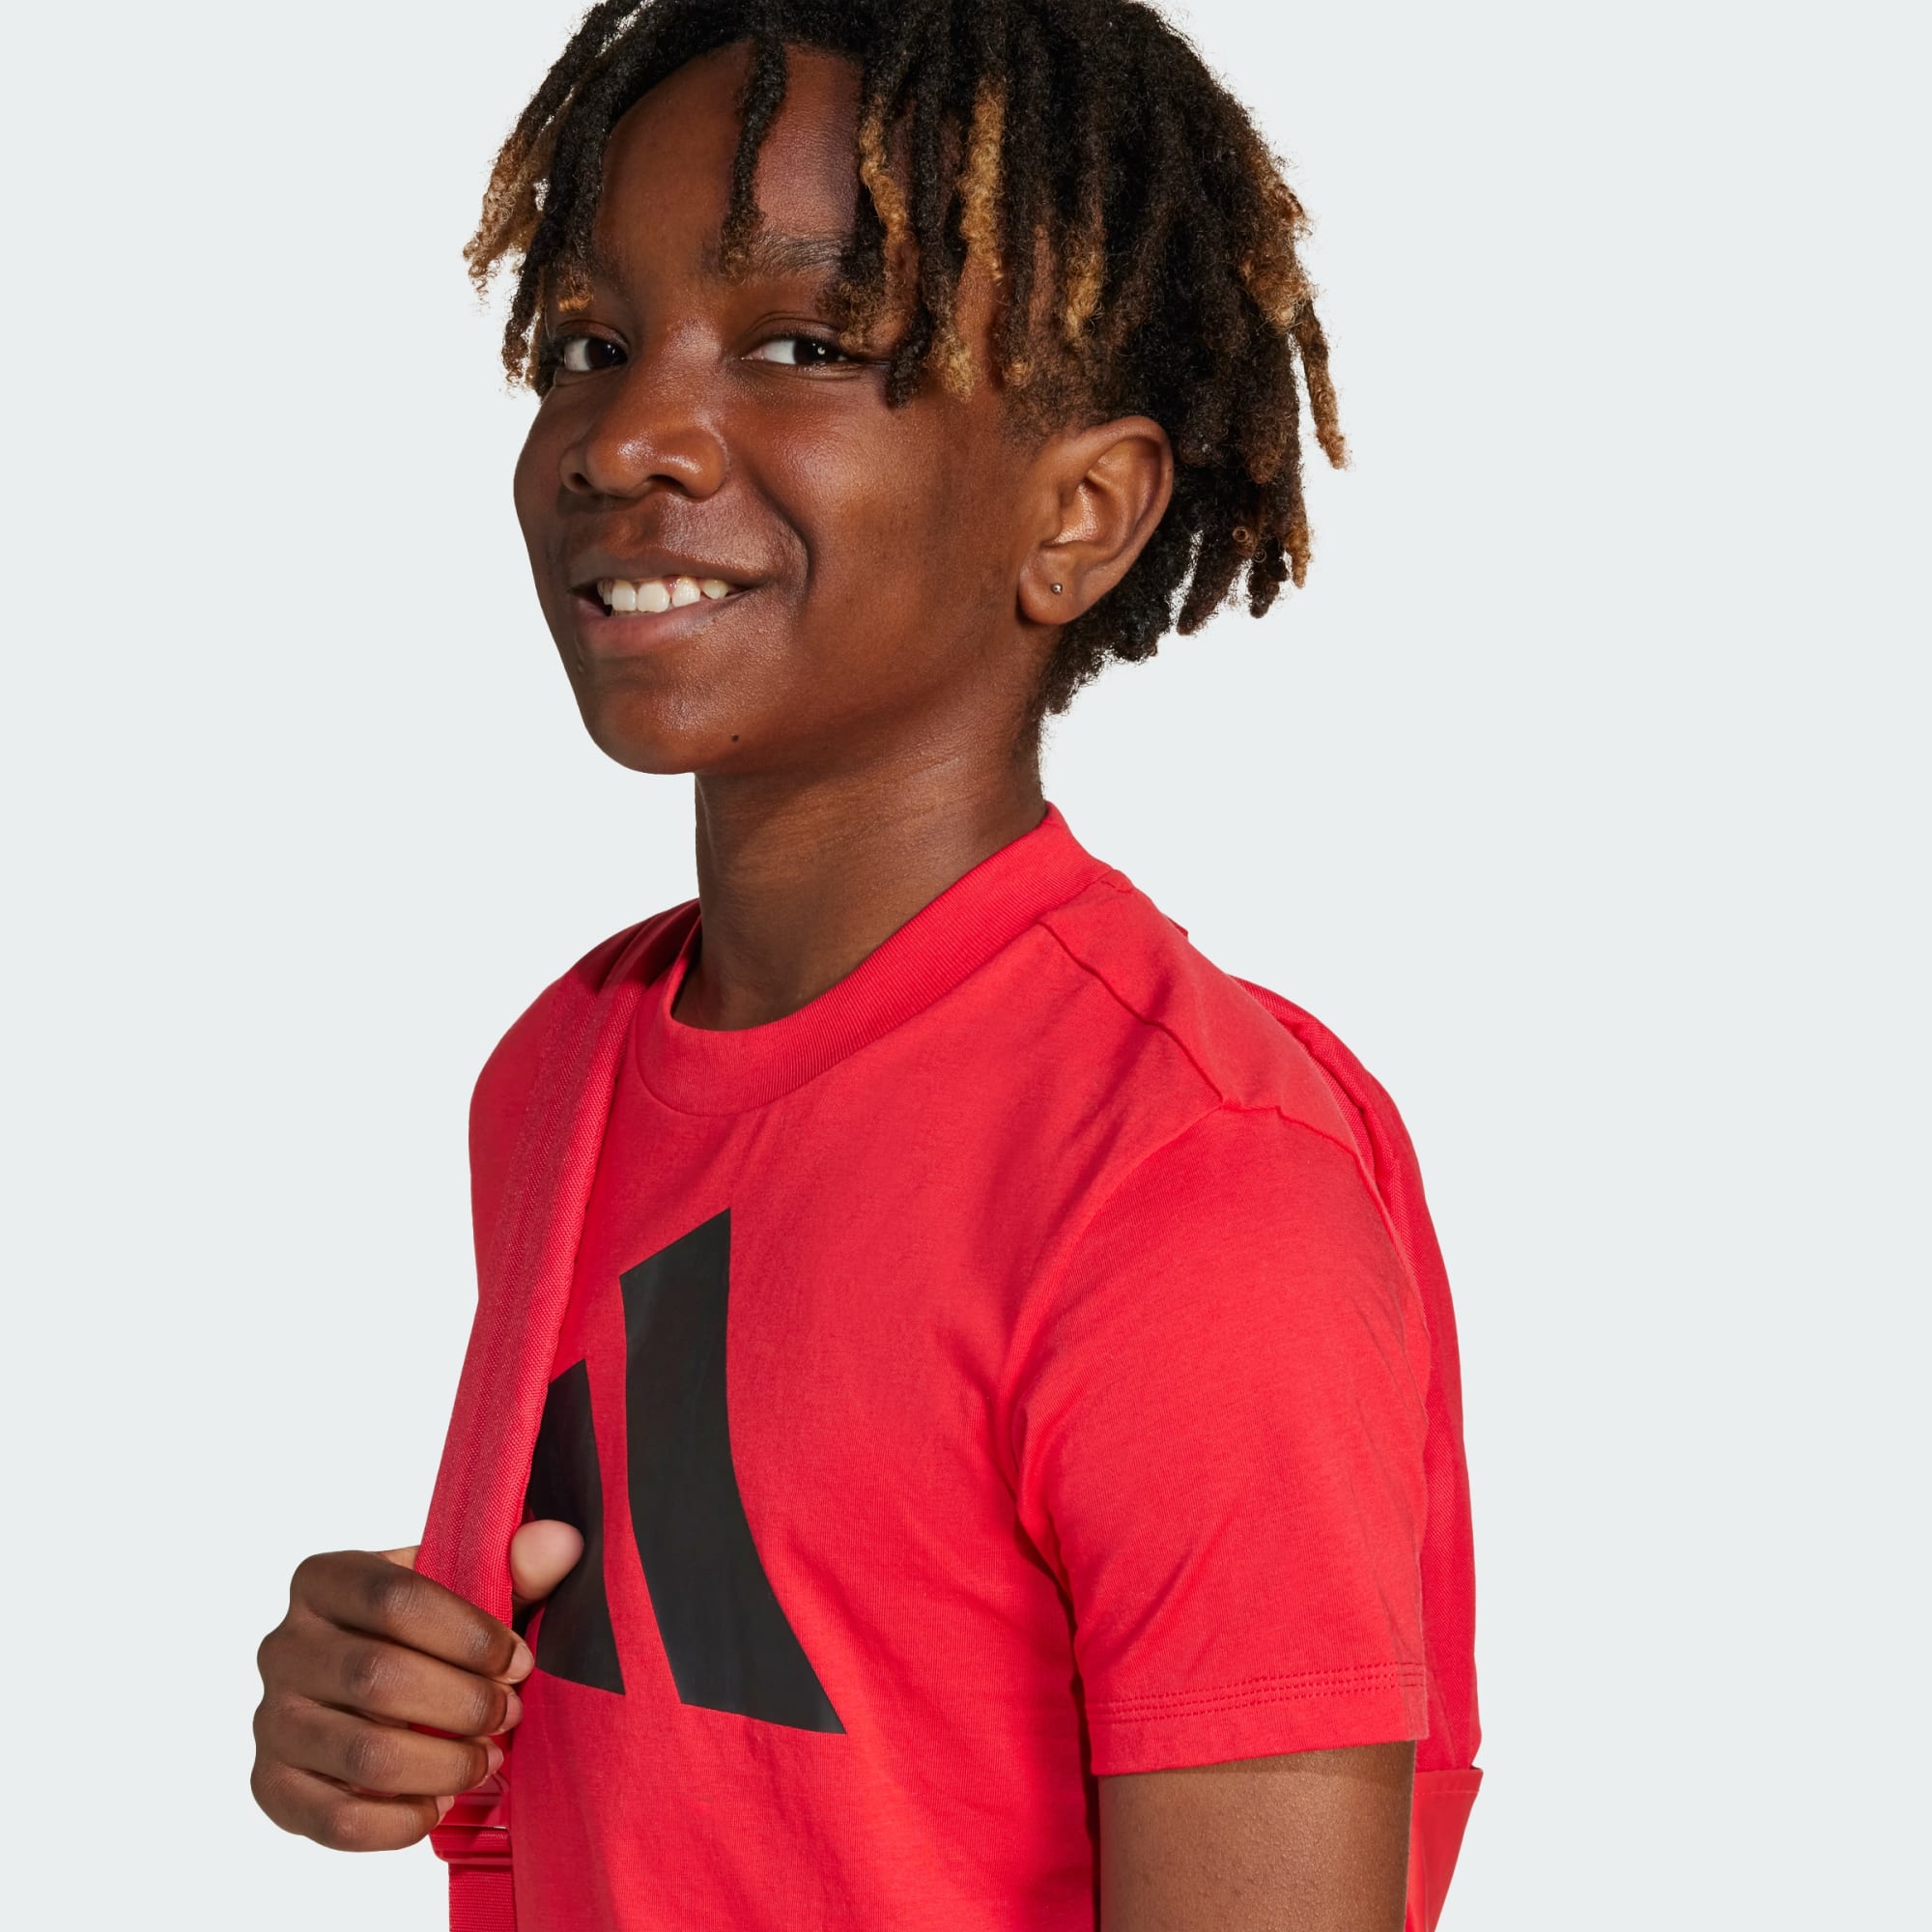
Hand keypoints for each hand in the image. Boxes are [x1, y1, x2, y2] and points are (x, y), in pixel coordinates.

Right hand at [251, 1521, 584, 1850]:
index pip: (394, 1599)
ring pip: (361, 1754)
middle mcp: (284, 1645)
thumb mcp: (469, 1588)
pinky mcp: (272, 1786)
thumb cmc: (429, 1632)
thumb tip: (562, 1544)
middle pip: (376, 1677)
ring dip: (442, 1765)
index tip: (518, 1661)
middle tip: (510, 1714)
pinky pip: (335, 1820)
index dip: (468, 1634)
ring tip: (487, 1759)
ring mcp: (271, 1719)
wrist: (377, 1683)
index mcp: (325, 1579)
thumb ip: (517, 1567)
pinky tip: (438, 1805)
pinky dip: (399, 1821)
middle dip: (463, 1703)